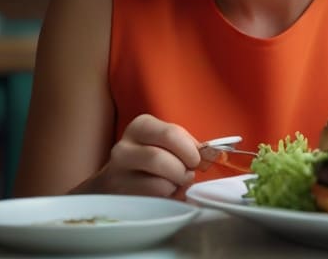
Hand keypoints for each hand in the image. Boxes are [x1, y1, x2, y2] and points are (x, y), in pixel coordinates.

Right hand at [74, 114, 201, 197]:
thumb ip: (188, 145)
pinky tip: (164, 195)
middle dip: (182, 170)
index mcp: (142, 126)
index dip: (190, 150)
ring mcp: (117, 174)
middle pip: (159, 158)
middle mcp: (124, 147)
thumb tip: (210, 153)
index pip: (170, 134)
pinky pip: (152, 200)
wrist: (119, 182)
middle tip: (188, 175)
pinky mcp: (120, 196)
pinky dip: (166, 199)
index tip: (196, 159)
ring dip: (174, 187)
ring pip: (156, 183)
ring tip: (175, 185)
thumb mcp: (168, 144)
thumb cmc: (153, 160)